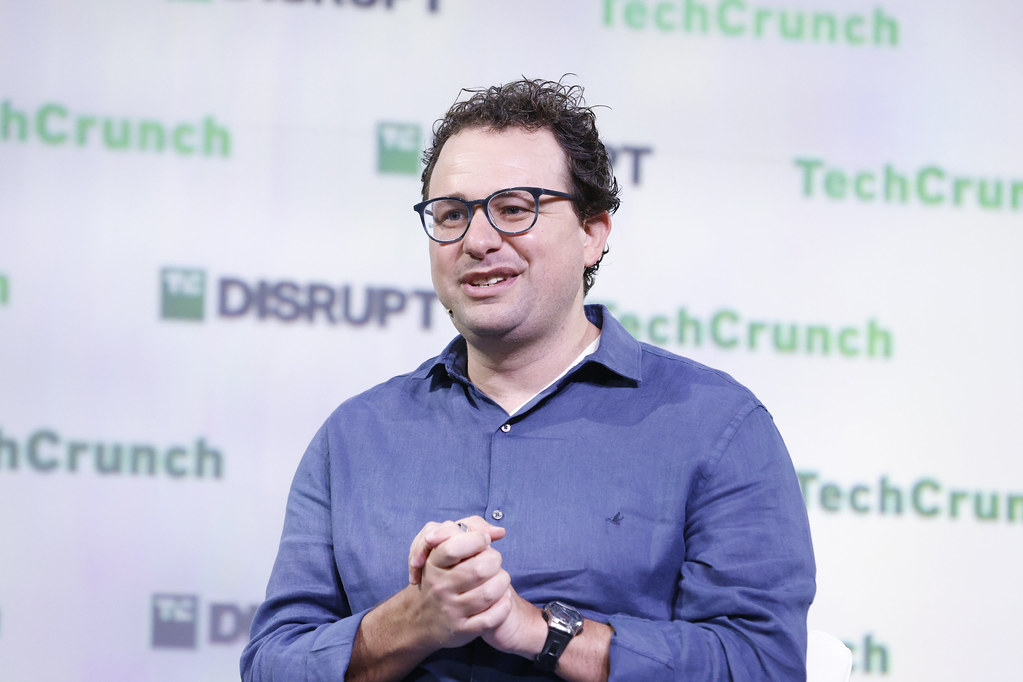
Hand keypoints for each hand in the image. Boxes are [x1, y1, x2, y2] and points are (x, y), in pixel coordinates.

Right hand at [404, 517, 511, 649]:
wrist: (420, 618)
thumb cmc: (440, 574)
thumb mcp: (443, 547)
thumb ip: (470, 528)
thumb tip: (499, 531)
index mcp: (433, 564)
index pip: (454, 547)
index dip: (477, 539)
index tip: (484, 540)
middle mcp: (440, 587)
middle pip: (480, 569)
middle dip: (495, 561)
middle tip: (493, 562)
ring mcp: (450, 610)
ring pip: (489, 593)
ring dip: (502, 582)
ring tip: (500, 579)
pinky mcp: (462, 630)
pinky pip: (492, 618)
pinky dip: (503, 606)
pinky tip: (502, 598)